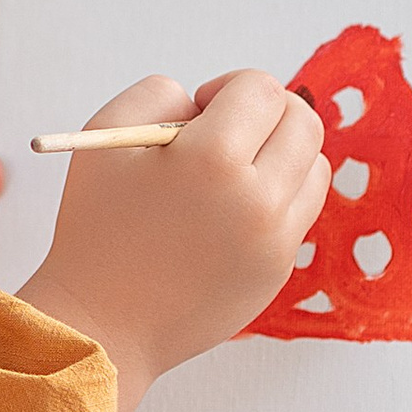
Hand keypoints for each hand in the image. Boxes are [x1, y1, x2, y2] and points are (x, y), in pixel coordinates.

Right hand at [21, 71, 328, 411]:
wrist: (102, 325)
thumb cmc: (96, 228)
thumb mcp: (106, 137)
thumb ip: (159, 95)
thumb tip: (208, 102)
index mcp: (212, 158)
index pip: (261, 89)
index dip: (229, 87)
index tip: (202, 109)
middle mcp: (257, 198)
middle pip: (303, 122)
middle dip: (268, 112)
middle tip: (228, 131)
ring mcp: (275, 239)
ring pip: (314, 167)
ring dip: (280, 154)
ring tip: (230, 174)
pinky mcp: (278, 270)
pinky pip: (301, 212)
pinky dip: (277, 197)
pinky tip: (231, 211)